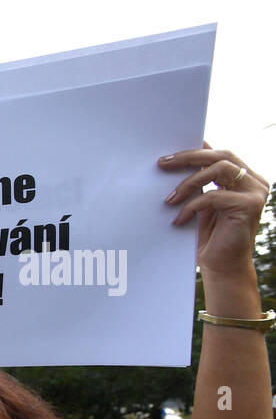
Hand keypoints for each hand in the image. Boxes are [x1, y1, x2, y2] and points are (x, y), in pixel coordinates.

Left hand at [162, 145, 268, 277]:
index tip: (167, 155)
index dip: (195, 150)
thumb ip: (199, 184)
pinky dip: (192, 206)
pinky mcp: (249, 205)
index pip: (220, 154)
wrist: (221, 268)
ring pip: (220, 168)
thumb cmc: (209, 238)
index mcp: (244, 178)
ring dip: (189, 182)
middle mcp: (254, 181)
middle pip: (221, 155)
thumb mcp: (202, 205)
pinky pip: (214, 195)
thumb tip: (176, 162)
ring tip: (169, 199)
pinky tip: (179, 220)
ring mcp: (255, 192)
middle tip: (162, 163)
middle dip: (188, 157)